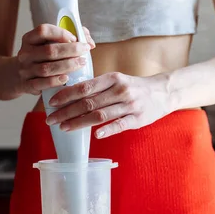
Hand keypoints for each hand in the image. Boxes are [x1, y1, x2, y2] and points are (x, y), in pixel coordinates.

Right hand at [16, 24, 95, 95]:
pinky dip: (55, 81)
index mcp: (29, 39)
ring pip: (47, 68)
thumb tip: (90, 43)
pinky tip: (66, 79)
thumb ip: (71, 39)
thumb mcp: (49, 45)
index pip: (43, 31)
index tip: (74, 38)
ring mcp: (25, 70)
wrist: (18, 76)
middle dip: (71, 50)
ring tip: (81, 63)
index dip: (61, 33)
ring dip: (67, 66)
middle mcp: (25, 53)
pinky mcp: (26, 84)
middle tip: (84, 51)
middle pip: (49, 51)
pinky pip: (41, 84)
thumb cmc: (42, 58)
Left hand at [45, 72, 170, 137]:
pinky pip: (120, 125)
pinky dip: (108, 130)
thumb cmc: (133, 87)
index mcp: (112, 78)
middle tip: (50, 119)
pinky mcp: (138, 119)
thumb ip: (97, 87)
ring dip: (79, 122)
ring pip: (100, 115)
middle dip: (66, 111)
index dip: (66, 95)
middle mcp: (120, 90)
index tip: (51, 102)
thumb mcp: (116, 80)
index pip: (84, 87)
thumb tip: (69, 96)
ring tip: (64, 127)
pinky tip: (95, 135)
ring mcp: (130, 105)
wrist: (163, 92)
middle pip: (88, 102)